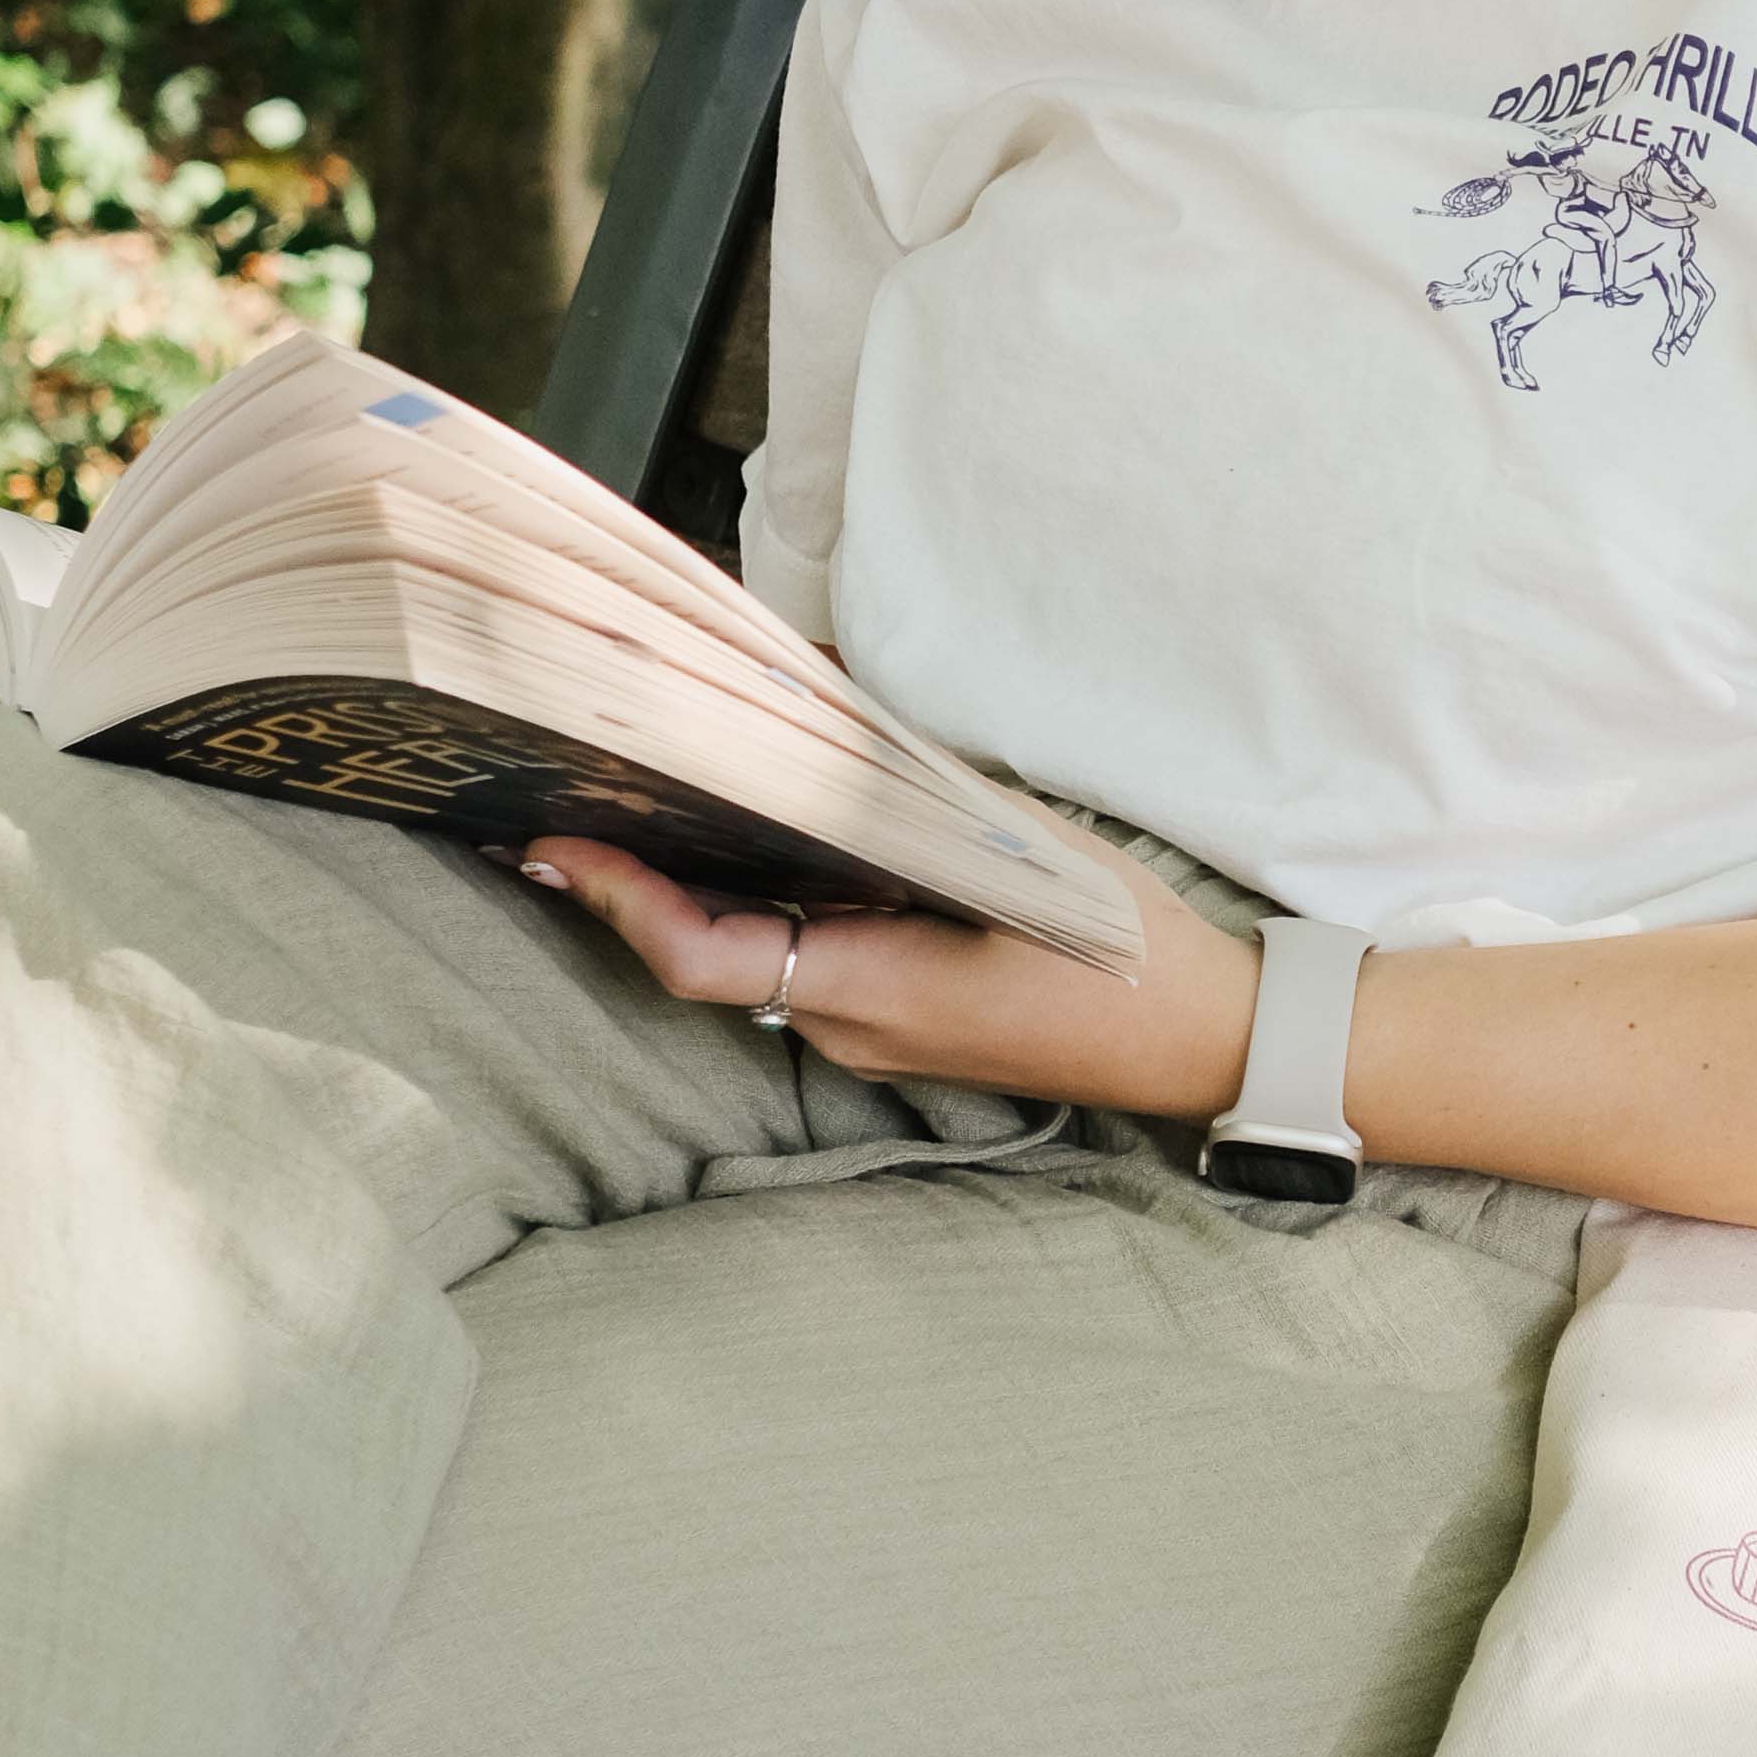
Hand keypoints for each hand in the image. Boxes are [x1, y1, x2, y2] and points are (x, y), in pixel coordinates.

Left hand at [520, 794, 1262, 1124]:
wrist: (1202, 1040)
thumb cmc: (1123, 949)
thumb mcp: (1017, 848)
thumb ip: (903, 791)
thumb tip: (807, 716)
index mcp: (872, 988)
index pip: (700, 955)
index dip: (618, 899)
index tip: (554, 840)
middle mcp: (853, 1024)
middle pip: (708, 953)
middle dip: (637, 880)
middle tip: (574, 790)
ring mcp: (876, 1036)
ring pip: (752, 958)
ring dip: (694, 892)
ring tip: (640, 800)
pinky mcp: (901, 1025)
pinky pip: (802, 964)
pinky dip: (759, 907)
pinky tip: (752, 845)